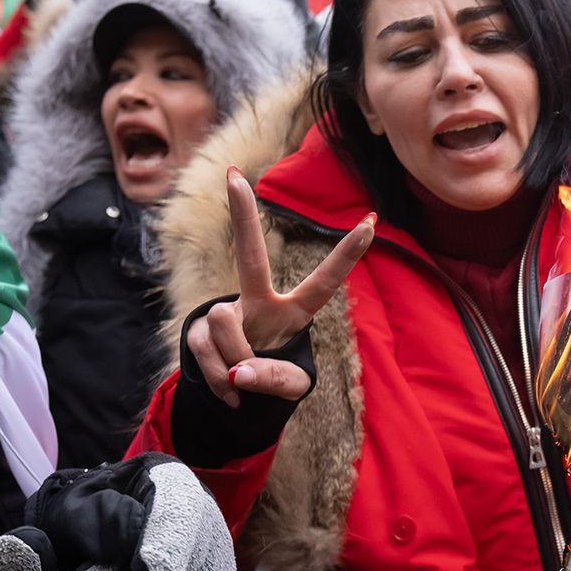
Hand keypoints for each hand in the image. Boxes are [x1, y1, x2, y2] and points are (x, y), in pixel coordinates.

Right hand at [187, 167, 373, 407]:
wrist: (240, 395)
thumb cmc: (275, 378)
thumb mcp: (291, 386)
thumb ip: (274, 378)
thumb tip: (241, 371)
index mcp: (294, 312)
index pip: (325, 282)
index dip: (348, 254)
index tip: (372, 219)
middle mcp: (259, 302)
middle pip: (250, 256)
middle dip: (241, 215)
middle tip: (234, 175)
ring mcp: (225, 313)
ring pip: (223, 323)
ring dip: (234, 362)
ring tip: (245, 381)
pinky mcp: (197, 329)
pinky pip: (205, 352)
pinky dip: (220, 381)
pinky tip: (231, 391)